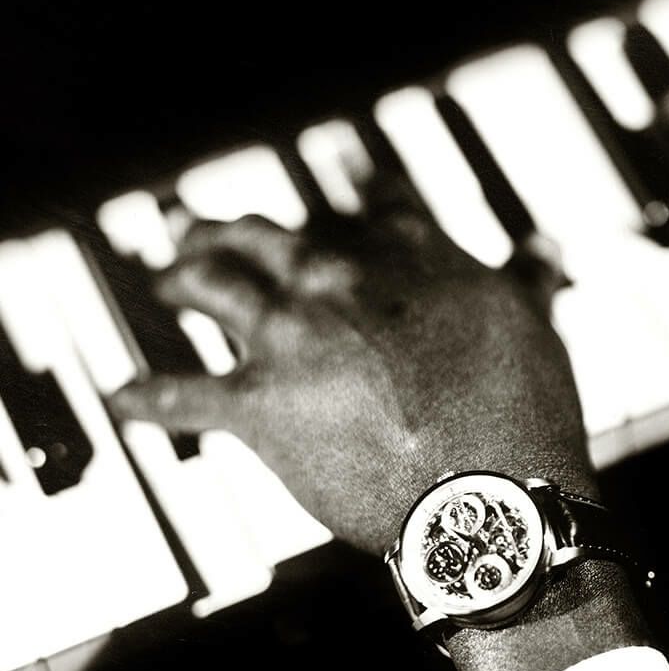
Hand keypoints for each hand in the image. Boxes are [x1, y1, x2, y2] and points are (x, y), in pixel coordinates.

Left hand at [110, 200, 593, 553]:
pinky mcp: (258, 403)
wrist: (491, 492)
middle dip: (230, 230)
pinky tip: (120, 397)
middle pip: (264, 234)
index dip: (358, 188)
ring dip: (182, 277)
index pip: (376, 204)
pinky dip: (145, 397)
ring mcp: (291, 334)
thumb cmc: (524, 412)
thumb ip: (526, 280)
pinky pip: (179, 396)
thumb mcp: (535, 328)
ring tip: (168, 280)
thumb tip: (545, 245)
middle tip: (206, 230)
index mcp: (410, 255)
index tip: (345, 179)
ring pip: (210, 284)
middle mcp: (340, 277)